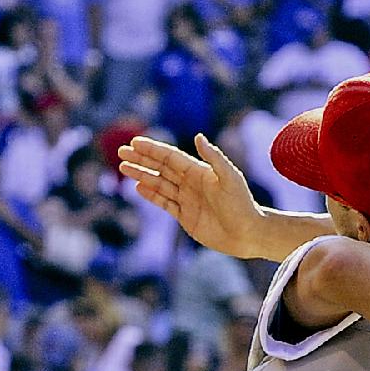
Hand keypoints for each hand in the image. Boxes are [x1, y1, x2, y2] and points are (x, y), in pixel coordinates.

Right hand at [118, 133, 266, 257]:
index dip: (152, 149)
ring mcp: (187, 200)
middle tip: (121, 153)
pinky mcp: (186, 217)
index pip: (170, 157)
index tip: (135, 143)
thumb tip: (198, 137)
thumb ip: (214, 158)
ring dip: (142, 175)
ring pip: (159, 184)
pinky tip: (138, 188)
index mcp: (199, 171)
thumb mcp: (230, 178)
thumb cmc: (242, 204)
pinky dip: (151, 196)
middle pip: (161, 168)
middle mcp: (191, 183)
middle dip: (141, 160)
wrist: (248, 234)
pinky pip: (165, 203)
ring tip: (123, 168)